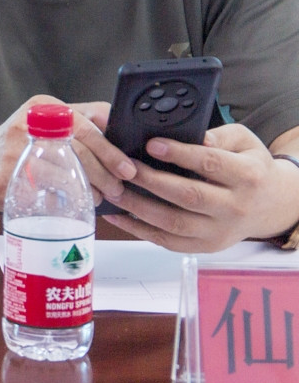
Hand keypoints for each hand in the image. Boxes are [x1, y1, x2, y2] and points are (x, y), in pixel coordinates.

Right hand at [0, 96, 131, 211]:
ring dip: (91, 190)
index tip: (127, 167)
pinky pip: (48, 193)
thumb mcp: (48, 122)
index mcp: (44, 107)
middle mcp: (29, 125)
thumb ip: (83, 121)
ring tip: (100, 196)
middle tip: (118, 188)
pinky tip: (75, 201)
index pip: (88, 124)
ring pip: (67, 174)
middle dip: (105, 174)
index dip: (111, 149)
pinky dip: (67, 199)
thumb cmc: (22, 143)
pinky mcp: (9, 179)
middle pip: (80, 151)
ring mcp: (16, 152)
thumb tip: (124, 134)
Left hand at [103, 125, 298, 251]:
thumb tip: (194, 136)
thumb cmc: (250, 167)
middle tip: (123, 167)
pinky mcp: (206, 246)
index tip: (151, 144)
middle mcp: (235, 207)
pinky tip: (117, 216)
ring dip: (138, 207)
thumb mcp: (245, 143)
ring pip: (174, 223)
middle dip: (151, 181)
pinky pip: (169, 243)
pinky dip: (139, 231)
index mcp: (247, 177)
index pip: (210, 164)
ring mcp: (220, 232)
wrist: (271, 205)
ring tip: (112, 190)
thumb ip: (220, 136)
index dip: (179, 154)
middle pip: (188, 196)